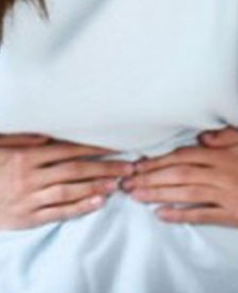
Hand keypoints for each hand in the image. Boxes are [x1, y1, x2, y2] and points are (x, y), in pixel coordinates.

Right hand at [0, 134, 133, 230]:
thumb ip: (22, 136)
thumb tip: (49, 133)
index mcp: (24, 156)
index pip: (65, 150)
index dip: (91, 148)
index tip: (114, 146)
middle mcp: (30, 176)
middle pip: (74, 170)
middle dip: (104, 167)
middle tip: (128, 167)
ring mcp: (32, 198)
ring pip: (71, 191)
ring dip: (96, 186)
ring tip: (118, 183)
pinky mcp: (31, 216)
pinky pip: (61, 211)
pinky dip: (82, 207)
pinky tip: (98, 202)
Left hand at [123, 127, 237, 225]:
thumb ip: (225, 138)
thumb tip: (201, 137)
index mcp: (223, 157)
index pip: (184, 156)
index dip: (158, 160)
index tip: (136, 165)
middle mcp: (223, 174)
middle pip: (180, 174)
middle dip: (150, 178)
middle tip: (126, 182)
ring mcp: (228, 195)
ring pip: (187, 193)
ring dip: (159, 194)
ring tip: (135, 195)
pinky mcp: (234, 214)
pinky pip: (204, 214)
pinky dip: (182, 215)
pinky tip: (161, 214)